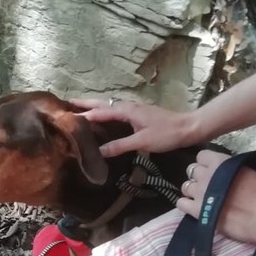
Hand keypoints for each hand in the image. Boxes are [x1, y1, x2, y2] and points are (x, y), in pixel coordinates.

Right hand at [70, 97, 194, 156]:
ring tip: (80, 110)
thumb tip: (98, 152)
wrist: (189, 128)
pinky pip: (116, 111)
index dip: (83, 114)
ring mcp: (134, 110)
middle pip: (102, 103)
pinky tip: (103, 119)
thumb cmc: (166, 134)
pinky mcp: (138, 115)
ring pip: (109, 106)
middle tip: (67, 104)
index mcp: (127, 111)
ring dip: (94, 106)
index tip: (65, 116)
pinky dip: (105, 112)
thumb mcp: (142, 142)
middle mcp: (128, 107)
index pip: (99, 112)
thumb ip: (119, 146)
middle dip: (85, 103)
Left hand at [176, 148, 255, 241]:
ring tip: (202, 200)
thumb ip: (232, 167)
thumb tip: (226, 170)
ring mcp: (200, 192)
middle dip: (198, 178)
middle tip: (208, 187)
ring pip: (185, 187)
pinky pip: (181, 204)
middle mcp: (207, 174)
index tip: (212, 172)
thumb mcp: (249, 169)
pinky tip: (196, 210)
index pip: (201, 156)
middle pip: (191, 171)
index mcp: (220, 161)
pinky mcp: (198, 211)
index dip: (206, 164)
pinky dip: (186, 206)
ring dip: (192, 192)